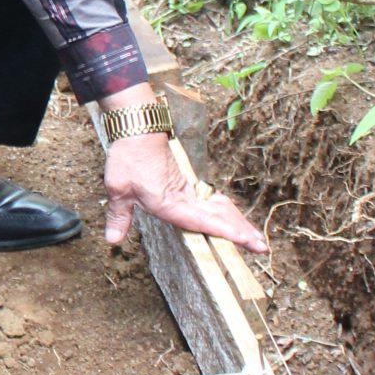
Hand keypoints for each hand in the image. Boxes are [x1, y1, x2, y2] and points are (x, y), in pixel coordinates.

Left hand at [104, 130, 266, 254]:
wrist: (138, 128)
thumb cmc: (129, 157)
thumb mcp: (118, 188)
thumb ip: (119, 216)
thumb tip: (112, 240)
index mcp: (169, 201)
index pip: (201, 220)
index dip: (224, 230)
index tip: (244, 238)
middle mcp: (183, 197)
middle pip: (218, 216)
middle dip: (240, 232)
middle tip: (261, 246)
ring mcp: (187, 190)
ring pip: (219, 209)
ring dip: (237, 222)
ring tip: (255, 238)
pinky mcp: (187, 185)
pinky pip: (211, 201)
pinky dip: (226, 212)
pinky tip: (233, 219)